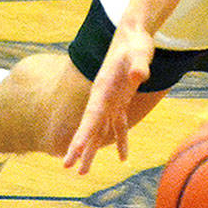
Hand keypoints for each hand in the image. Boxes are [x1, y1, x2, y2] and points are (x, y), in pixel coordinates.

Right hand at [62, 22, 154, 174]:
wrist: (133, 35)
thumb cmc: (135, 43)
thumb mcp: (139, 53)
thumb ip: (139, 65)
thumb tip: (139, 76)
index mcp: (102, 88)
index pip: (91, 116)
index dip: (83, 134)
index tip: (74, 151)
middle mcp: (103, 97)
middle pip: (90, 127)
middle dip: (80, 148)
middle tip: (69, 167)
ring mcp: (111, 100)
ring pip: (101, 131)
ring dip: (94, 151)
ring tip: (83, 172)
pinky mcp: (121, 101)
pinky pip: (119, 125)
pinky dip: (121, 141)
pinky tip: (123, 157)